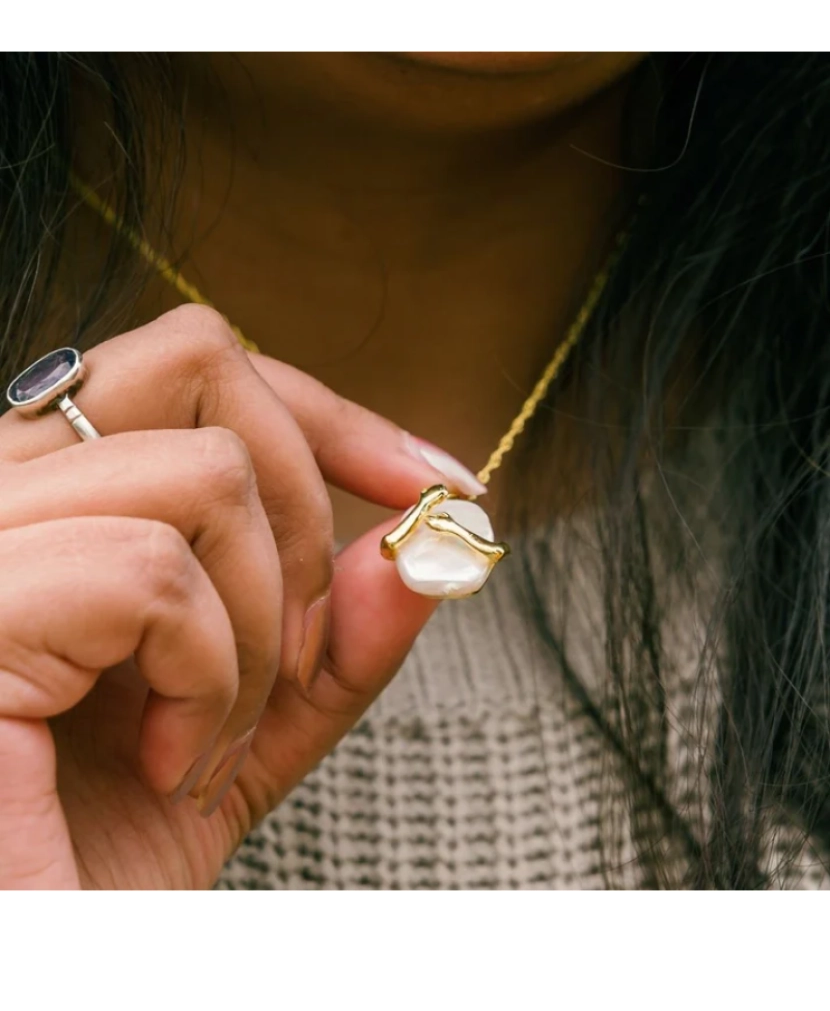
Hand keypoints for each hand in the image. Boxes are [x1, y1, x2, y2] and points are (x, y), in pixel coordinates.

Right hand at [0, 304, 471, 888]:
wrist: (43, 963)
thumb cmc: (98, 857)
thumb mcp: (249, 725)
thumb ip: (333, 633)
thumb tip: (419, 543)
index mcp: (52, 500)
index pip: (192, 365)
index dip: (326, 412)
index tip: (430, 485)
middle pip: (196, 363)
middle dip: (303, 509)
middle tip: (293, 650)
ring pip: (201, 476)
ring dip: (258, 629)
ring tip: (211, 735)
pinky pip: (153, 574)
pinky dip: (208, 680)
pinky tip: (161, 763)